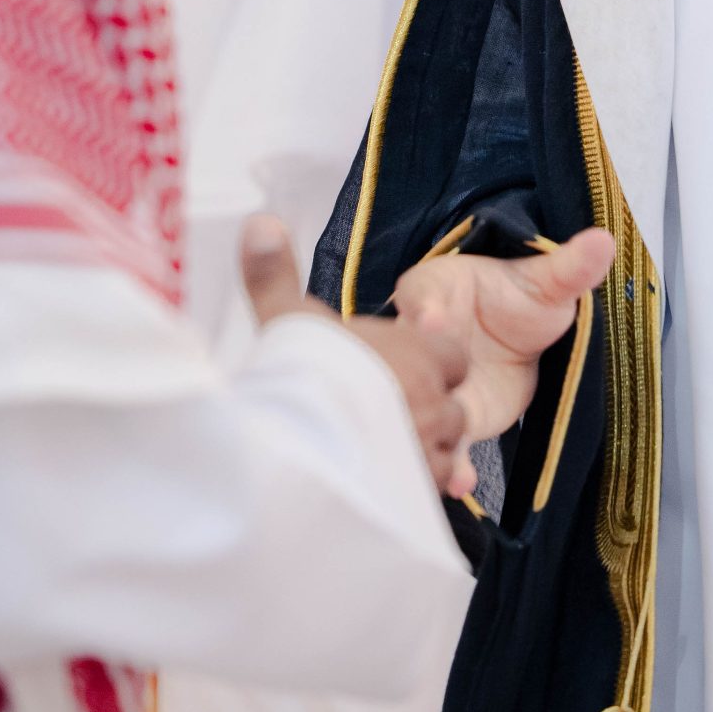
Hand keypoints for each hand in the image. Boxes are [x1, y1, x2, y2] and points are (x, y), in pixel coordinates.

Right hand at [240, 216, 470, 497]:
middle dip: (426, 405)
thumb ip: (276, 274)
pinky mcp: (419, 490)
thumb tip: (260, 222)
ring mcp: (429, 448)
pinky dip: (424, 482)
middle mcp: (433, 399)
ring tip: (388, 446)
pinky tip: (397, 481)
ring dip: (427, 445)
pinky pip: (439, 485)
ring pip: (448, 445)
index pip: (449, 351)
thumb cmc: (300, 378)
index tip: (397, 359)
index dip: (428, 354)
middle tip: (385, 408)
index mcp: (416, 352)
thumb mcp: (286, 318)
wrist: (299, 448)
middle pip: (452, 402)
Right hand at [389, 229, 615, 452]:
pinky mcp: (457, 415)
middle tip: (436, 399)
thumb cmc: (515, 296)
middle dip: (419, 382)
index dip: (425, 310)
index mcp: (436, 291)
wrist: (510, 331)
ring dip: (434, 431)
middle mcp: (423, 339)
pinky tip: (462, 483)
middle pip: (410, 360)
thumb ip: (568, 267)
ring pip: (423, 406)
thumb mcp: (544, 281)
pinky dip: (453, 465)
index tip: (431, 321)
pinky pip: (448, 442)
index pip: (421, 295)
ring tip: (450, 462)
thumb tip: (604, 241)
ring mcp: (438, 382)